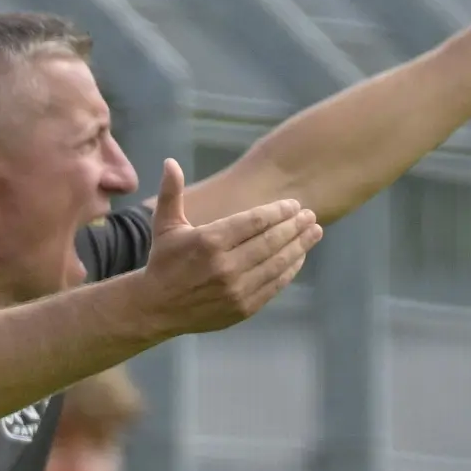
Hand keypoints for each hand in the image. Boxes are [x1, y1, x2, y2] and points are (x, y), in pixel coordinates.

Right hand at [137, 159, 322, 335]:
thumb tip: (170, 162)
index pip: (255, 221)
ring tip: (314, 231)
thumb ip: (171, 193)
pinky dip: (290, 269)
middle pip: (271, 241)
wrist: (157, 308)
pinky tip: (299, 256)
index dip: (278, 211)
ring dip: (300, 245)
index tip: (294, 204)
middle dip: (295, 226)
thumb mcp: (165, 225)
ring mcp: (237, 289)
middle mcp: (226, 266)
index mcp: (209, 241)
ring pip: (278, 262)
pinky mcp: (244, 307)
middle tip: (310, 215)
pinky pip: (274, 284)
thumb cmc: (164, 262)